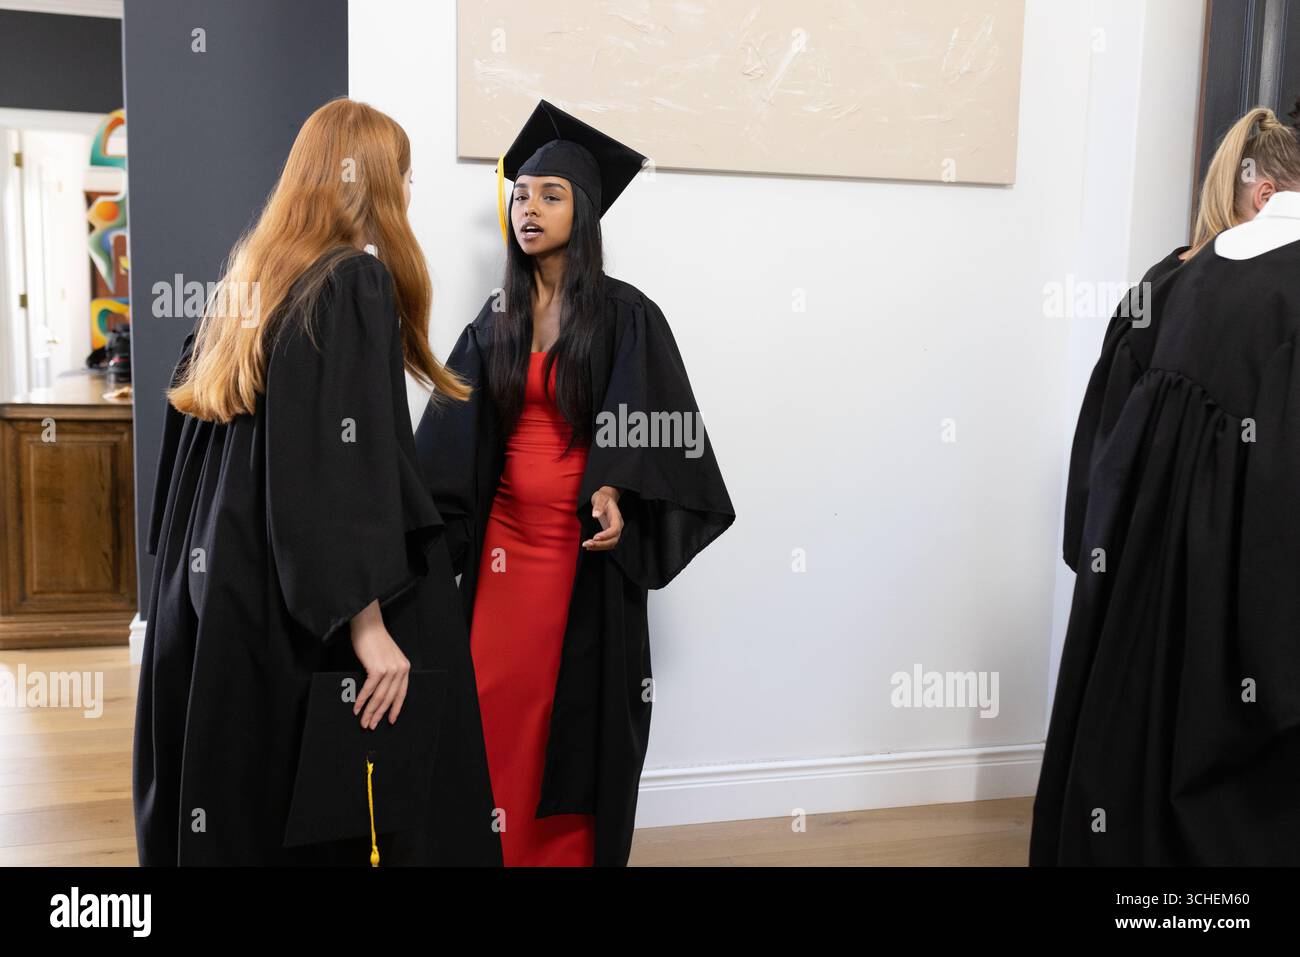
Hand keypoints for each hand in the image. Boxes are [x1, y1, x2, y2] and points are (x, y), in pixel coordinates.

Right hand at [348, 600, 409, 728]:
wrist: (368, 624)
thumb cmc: (375, 640)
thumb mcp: (387, 657)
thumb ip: (388, 672)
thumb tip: (379, 693)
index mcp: (404, 667)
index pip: (401, 694)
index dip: (395, 709)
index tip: (391, 721)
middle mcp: (400, 669)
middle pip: (389, 698)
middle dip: (379, 714)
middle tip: (371, 725)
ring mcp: (390, 669)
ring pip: (379, 697)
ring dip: (370, 711)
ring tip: (363, 721)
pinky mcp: (378, 669)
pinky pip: (369, 690)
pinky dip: (362, 700)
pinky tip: (356, 708)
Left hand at [583, 486, 622, 550]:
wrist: (606, 499)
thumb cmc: (603, 498)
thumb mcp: (600, 498)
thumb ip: (598, 506)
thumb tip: (595, 515)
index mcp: (616, 516)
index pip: (615, 529)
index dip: (606, 535)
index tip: (595, 537)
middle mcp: (618, 525)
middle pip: (614, 540)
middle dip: (601, 544)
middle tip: (587, 544)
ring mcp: (615, 531)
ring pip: (610, 544)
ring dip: (599, 547)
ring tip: (586, 545)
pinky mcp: (610, 534)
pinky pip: (607, 543)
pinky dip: (598, 547)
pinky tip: (589, 546)